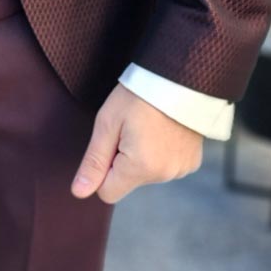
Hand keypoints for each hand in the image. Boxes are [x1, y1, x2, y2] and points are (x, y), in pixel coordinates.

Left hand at [71, 84, 203, 203]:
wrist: (180, 77)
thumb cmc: (139, 95)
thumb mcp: (108, 123)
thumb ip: (94, 161)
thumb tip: (79, 192)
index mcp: (141, 167)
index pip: (108, 192)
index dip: (103, 170)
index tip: (112, 142)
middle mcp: (164, 175)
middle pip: (128, 181)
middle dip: (123, 161)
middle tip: (131, 128)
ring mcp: (181, 169)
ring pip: (147, 174)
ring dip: (142, 156)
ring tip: (150, 126)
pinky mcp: (192, 163)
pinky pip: (166, 167)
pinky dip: (161, 153)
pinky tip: (164, 130)